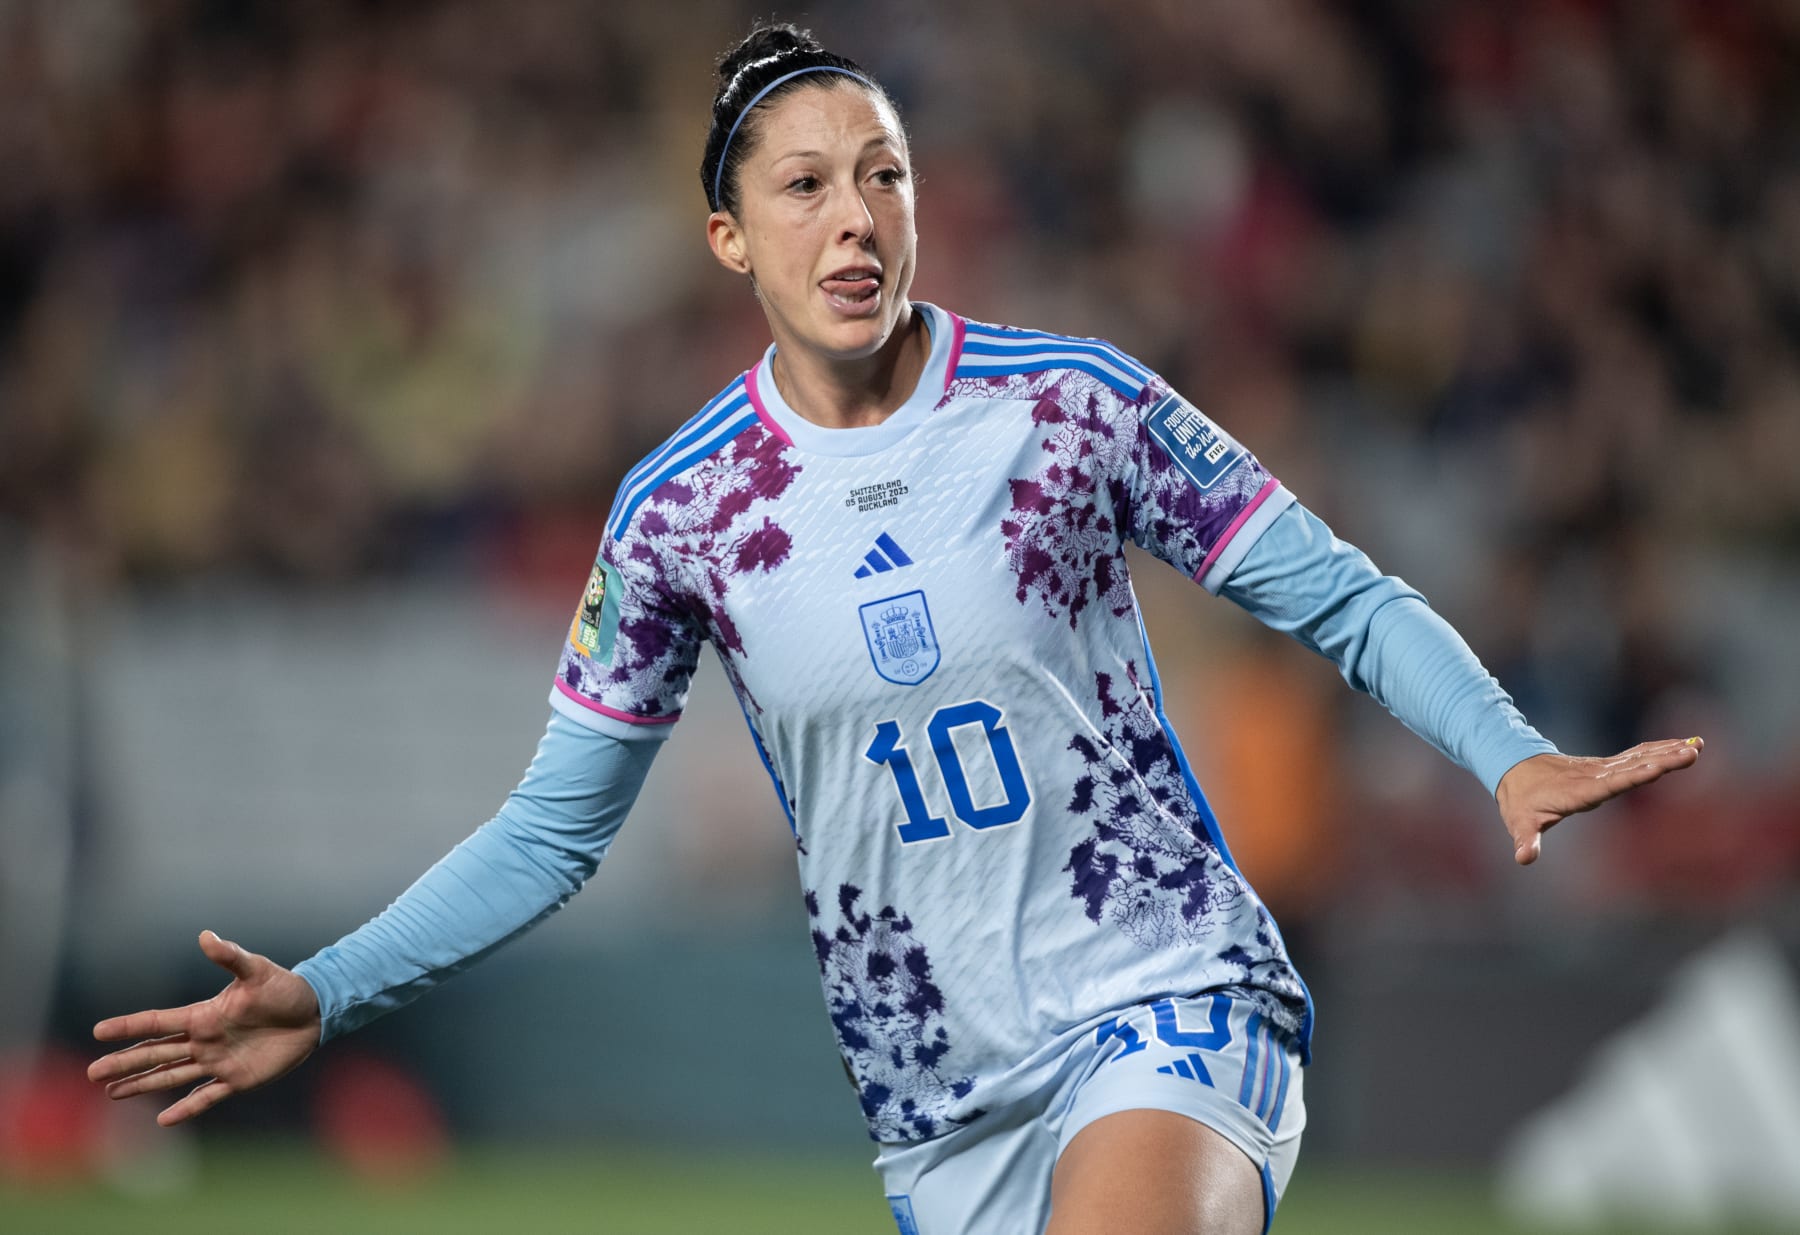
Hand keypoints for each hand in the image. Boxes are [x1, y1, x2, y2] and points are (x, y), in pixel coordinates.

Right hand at [88, 930, 321, 1125]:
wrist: (313, 1012)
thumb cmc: (283, 988)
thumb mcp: (256, 971)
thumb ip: (230, 957)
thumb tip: (206, 936)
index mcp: (203, 1015)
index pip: (158, 1022)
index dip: (129, 1026)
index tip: (98, 1030)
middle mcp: (203, 1040)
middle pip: (156, 1053)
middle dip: (125, 1062)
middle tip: (93, 1073)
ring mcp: (218, 1061)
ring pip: (172, 1076)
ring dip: (143, 1085)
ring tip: (112, 1093)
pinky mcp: (238, 1079)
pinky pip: (207, 1096)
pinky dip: (187, 1108)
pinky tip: (163, 1120)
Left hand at [1496, 737, 1703, 865]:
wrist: (1514, 770)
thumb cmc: (1520, 802)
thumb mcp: (1519, 823)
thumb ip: (1525, 839)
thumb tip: (1524, 857)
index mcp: (1577, 791)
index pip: (1609, 784)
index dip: (1632, 776)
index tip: (1656, 768)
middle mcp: (1594, 776)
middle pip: (1632, 768)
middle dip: (1662, 761)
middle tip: (1691, 753)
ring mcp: (1601, 769)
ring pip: (1638, 758)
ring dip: (1667, 752)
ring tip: (1696, 746)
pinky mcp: (1607, 766)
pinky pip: (1636, 756)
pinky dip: (1659, 750)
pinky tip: (1682, 745)